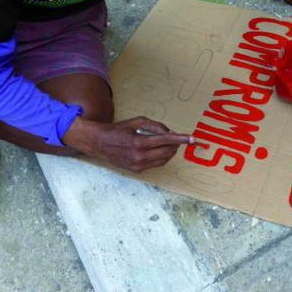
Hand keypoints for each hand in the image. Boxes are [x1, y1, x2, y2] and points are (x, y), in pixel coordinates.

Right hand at [63, 116, 193, 172]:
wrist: (99, 144)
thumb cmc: (118, 130)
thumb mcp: (136, 121)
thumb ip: (155, 126)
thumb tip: (169, 133)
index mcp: (138, 142)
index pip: (166, 140)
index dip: (181, 139)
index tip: (192, 138)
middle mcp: (139, 156)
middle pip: (167, 152)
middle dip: (176, 145)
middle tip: (178, 138)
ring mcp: (138, 165)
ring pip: (163, 160)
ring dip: (170, 151)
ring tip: (169, 143)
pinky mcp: (137, 170)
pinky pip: (155, 164)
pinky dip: (161, 157)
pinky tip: (159, 150)